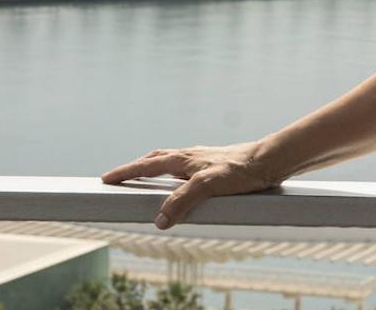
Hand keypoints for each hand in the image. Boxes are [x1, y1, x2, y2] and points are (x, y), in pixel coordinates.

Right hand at [100, 141, 282, 229]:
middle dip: (134, 168)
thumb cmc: (241, 170)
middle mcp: (189, 156)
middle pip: (154, 159)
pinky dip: (173, 174)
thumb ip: (183, 200)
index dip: (125, 172)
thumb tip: (160, 220)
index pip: (146, 165)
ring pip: (170, 162)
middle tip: (118, 178)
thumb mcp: (209, 186)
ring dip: (153, 169)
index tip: (105, 179)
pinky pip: (185, 169)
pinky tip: (181, 184)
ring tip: (144, 180)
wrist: (269, 160)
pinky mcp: (214, 166)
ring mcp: (201, 159)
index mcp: (183, 159)